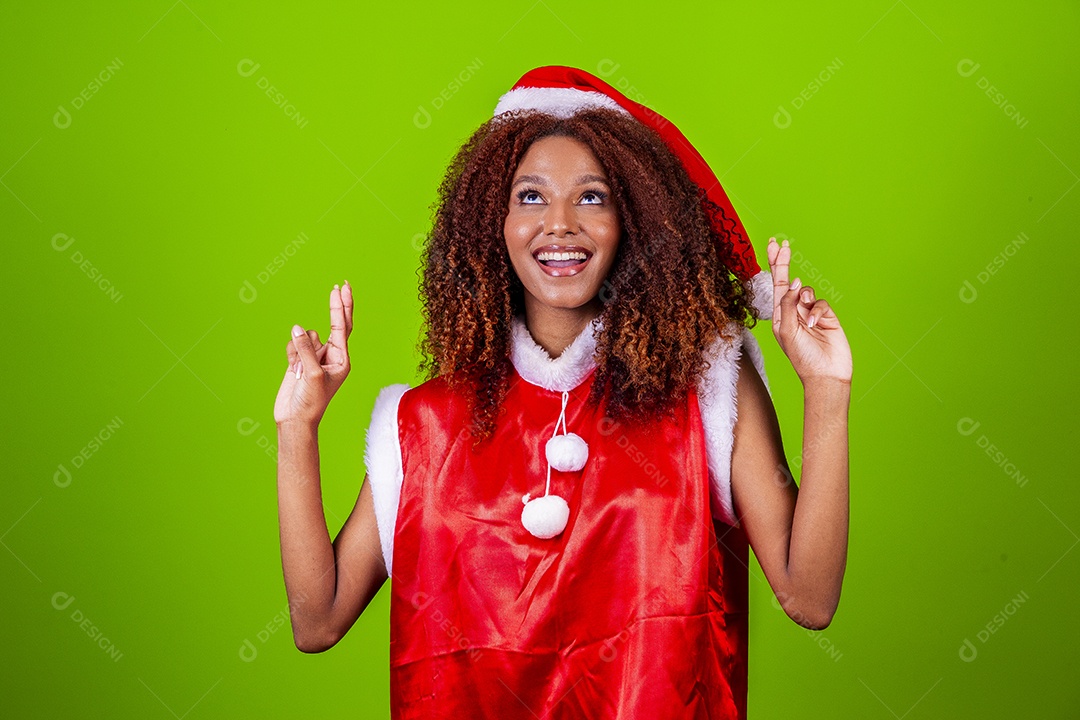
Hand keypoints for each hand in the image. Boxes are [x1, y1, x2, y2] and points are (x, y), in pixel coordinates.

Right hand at [274, 282, 353, 425]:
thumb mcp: (311, 374)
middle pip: (336, 324)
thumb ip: (306, 349)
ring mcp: (315, 357)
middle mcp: (331, 356)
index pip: (343, 327)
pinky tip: (292, 369)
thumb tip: (298, 328)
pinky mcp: (300, 360)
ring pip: (306, 336)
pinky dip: (291, 353)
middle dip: (337, 306)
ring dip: (300, 348)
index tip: (341, 288)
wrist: (295, 419)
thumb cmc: (310, 401)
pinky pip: (294, 344)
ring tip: (299, 370)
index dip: (341, 306)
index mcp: (342, 360)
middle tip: (341, 285)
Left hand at [767, 238, 851, 383]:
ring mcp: (810, 313)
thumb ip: (788, 305)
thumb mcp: (787, 331)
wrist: (825, 376)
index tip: (773, 245)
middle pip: (788, 281)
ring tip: (806, 318)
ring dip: (805, 298)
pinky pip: (821, 302)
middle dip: (783, 262)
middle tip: (781, 244)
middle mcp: (793, 312)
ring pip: (807, 291)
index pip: (775, 285)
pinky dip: (818, 310)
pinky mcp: (827, 317)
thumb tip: (794, 283)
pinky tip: (816, 323)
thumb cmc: (802, 357)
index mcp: (779, 315)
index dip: (774, 264)